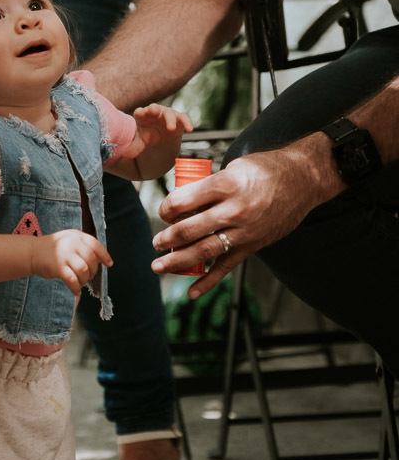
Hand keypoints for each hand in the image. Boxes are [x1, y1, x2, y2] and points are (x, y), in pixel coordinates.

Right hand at [32, 230, 111, 295]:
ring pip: (83, 270)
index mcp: (77, 236)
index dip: (104, 255)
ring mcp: (64, 255)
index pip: (95, 245)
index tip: (109, 264)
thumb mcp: (69, 241)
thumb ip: (83, 247)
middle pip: (91, 260)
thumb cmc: (53, 248)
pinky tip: (76, 291)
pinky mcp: (58, 267)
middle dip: (93, 271)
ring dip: (85, 279)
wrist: (32, 252)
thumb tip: (100, 260)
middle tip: (88, 276)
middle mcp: (72, 243)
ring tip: (81, 282)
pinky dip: (76, 288)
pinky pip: (72, 280)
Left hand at [123, 104, 192, 158]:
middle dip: (154, 109)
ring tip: (171, 128)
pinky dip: (187, 122)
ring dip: (170, 120)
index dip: (140, 112)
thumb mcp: (140, 142)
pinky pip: (183, 118)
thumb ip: (135, 147)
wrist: (160, 139)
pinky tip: (189, 129)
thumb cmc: (147, 136)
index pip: (140, 112)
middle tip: (154, 111)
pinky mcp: (178, 120)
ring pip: (170, 113)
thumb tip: (127, 154)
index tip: (139, 114)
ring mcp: (167, 115)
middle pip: (154, 108)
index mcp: (143, 116)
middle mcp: (155, 113)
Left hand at [151, 143, 334, 297]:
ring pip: (204, 250)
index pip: (182, 201)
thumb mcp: (233, 168)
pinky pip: (227, 266)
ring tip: (159, 266)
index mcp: (225, 185)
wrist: (303, 180)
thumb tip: (182, 202)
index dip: (166, 209)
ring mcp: (244, 231)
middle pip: (189, 229)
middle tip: (156, 243)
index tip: (164, 212)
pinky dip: (208, 281)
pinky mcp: (253, 245)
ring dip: (177, 261)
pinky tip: (192, 291)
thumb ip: (209, 186)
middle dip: (167, 239)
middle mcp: (234, 210)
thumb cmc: (266, 169)